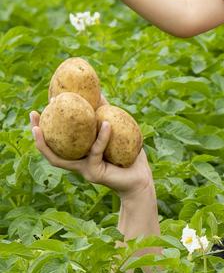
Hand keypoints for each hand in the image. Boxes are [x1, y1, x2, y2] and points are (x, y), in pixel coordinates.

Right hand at [30, 111, 153, 195]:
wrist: (140, 179)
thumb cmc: (128, 156)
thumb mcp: (116, 132)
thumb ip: (106, 116)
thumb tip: (98, 93)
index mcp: (77, 155)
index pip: (53, 143)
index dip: (41, 129)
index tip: (36, 111)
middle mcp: (76, 164)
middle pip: (49, 151)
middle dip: (38, 134)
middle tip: (34, 113)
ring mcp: (83, 170)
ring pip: (62, 157)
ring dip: (60, 138)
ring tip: (61, 115)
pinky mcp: (95, 172)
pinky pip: (96, 150)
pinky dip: (102, 136)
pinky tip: (107, 122)